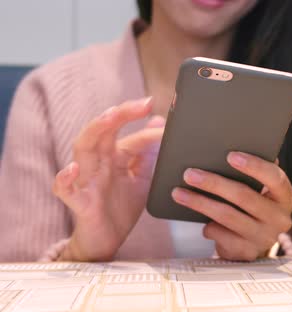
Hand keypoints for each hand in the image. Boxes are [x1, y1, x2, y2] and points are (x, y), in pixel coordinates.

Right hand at [52, 97, 163, 260]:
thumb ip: (148, 153)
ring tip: (110, 117)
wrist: (108, 241)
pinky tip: (72, 168)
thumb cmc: (121, 207)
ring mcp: (86, 181)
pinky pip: (65, 189)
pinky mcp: (79, 202)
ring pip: (82, 149)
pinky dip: (65, 178)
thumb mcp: (141, 178)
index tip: (168, 122)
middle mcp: (98, 163)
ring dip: (94, 131)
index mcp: (113, 157)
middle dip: (120, 115)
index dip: (148, 130)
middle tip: (142, 104)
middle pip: (102, 131)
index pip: (129, 136)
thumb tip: (157, 123)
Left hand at [171, 152, 291, 260]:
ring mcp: (264, 238)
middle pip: (244, 196)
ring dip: (200, 202)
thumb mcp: (258, 189)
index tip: (230, 155)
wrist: (249, 243)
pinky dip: (207, 226)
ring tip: (178, 192)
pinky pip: (221, 235)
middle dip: (214, 183)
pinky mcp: (247, 253)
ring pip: (227, 216)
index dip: (254, 166)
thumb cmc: (250, 205)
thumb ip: (252, 170)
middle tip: (189, 173)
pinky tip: (196, 219)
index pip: (275, 178)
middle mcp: (280, 219)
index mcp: (286, 197)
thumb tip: (228, 141)